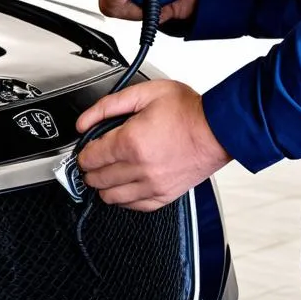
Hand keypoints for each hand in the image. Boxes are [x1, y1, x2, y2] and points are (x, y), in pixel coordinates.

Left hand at [75, 80, 231, 210]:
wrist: (217, 129)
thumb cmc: (187, 110)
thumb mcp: (144, 93)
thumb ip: (108, 106)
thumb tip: (84, 122)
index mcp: (131, 141)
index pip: (90, 157)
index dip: (82, 152)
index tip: (85, 149)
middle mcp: (140, 167)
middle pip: (97, 179)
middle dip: (89, 169)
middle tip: (93, 159)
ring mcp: (152, 185)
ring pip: (111, 197)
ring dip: (103, 186)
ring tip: (106, 172)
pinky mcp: (164, 195)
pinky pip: (133, 206)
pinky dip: (123, 199)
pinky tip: (124, 186)